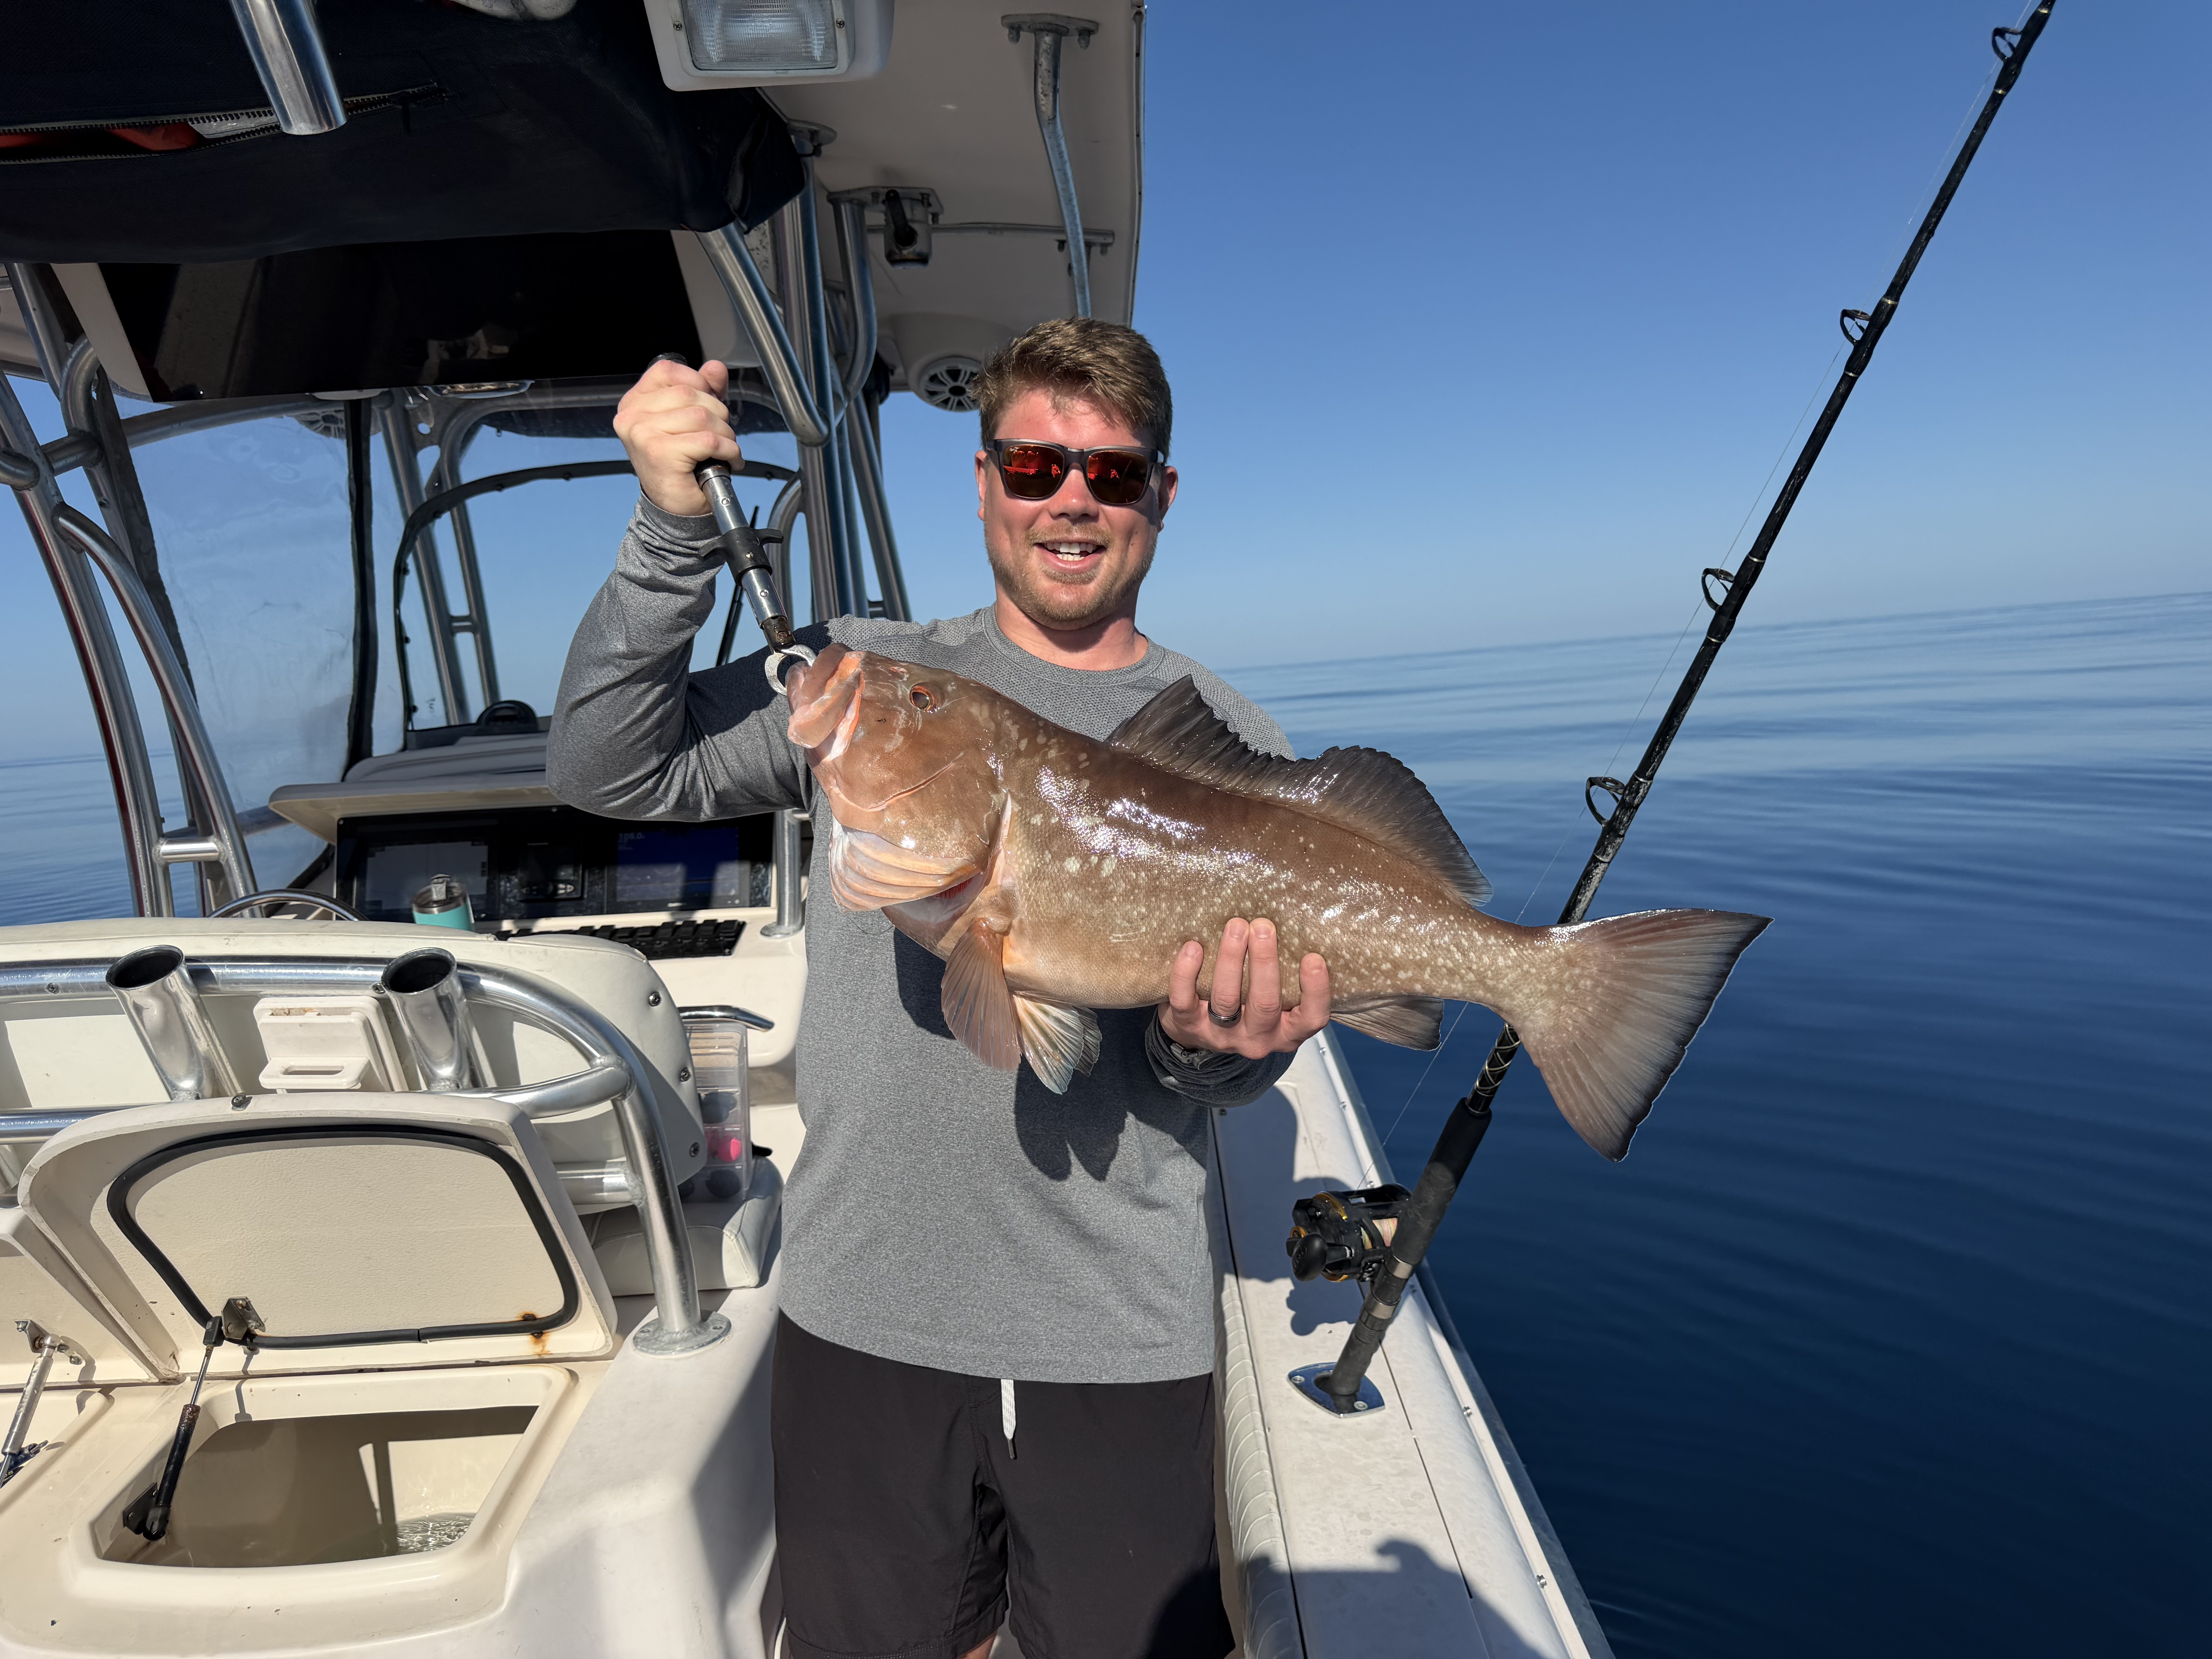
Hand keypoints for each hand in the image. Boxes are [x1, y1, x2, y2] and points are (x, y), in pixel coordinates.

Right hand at [613, 358, 740, 517]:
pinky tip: (729, 460)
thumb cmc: (682, 464)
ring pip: (702, 416)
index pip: (669, 371)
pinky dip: (728, 450)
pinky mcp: (659, 452)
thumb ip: (704, 390)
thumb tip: (715, 367)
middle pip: (690, 393)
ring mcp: (642, 432)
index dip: (698, 382)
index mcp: (635, 401)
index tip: (709, 404)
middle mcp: (632, 414)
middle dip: (718, 413)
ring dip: (725, 434)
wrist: (675, 507)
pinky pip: (708, 440)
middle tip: (721, 436)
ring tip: (725, 449)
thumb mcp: (693, 420)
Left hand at [1158, 917, 1330, 1058]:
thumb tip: (1293, 923)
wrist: (1198, 1032)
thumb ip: (1286, 975)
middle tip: (1263, 927)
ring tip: (1235, 926)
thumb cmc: (1247, 1005)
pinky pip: (1184, 1000)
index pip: (1311, 1018)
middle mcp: (1256, 1038)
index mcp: (1287, 1031)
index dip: (1315, 991)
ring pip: (1226, 999)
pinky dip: (1186, 972)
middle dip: (1264, 962)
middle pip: (1264, 1004)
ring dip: (1230, 959)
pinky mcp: (1188, 1026)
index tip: (1313, 957)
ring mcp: (1221, 1035)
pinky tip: (1194, 947)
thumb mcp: (1276, 1000)